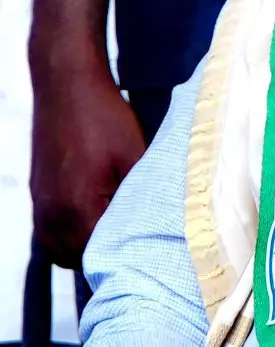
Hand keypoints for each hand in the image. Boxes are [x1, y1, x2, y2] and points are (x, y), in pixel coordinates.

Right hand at [29, 61, 143, 269]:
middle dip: (105, 260)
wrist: (66, 86)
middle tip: (137, 251)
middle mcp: (51, 213)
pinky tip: (96, 223)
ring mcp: (40, 205)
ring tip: (118, 239)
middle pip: (77, 261)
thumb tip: (165, 225)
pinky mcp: (37, 195)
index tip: (148, 260)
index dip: (125, 261)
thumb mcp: (136, 157)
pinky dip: (70, 237)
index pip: (99, 257)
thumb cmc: (104, 118)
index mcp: (77, 207)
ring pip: (60, 250)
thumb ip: (145, 196)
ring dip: (85, 250)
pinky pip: (50, 233)